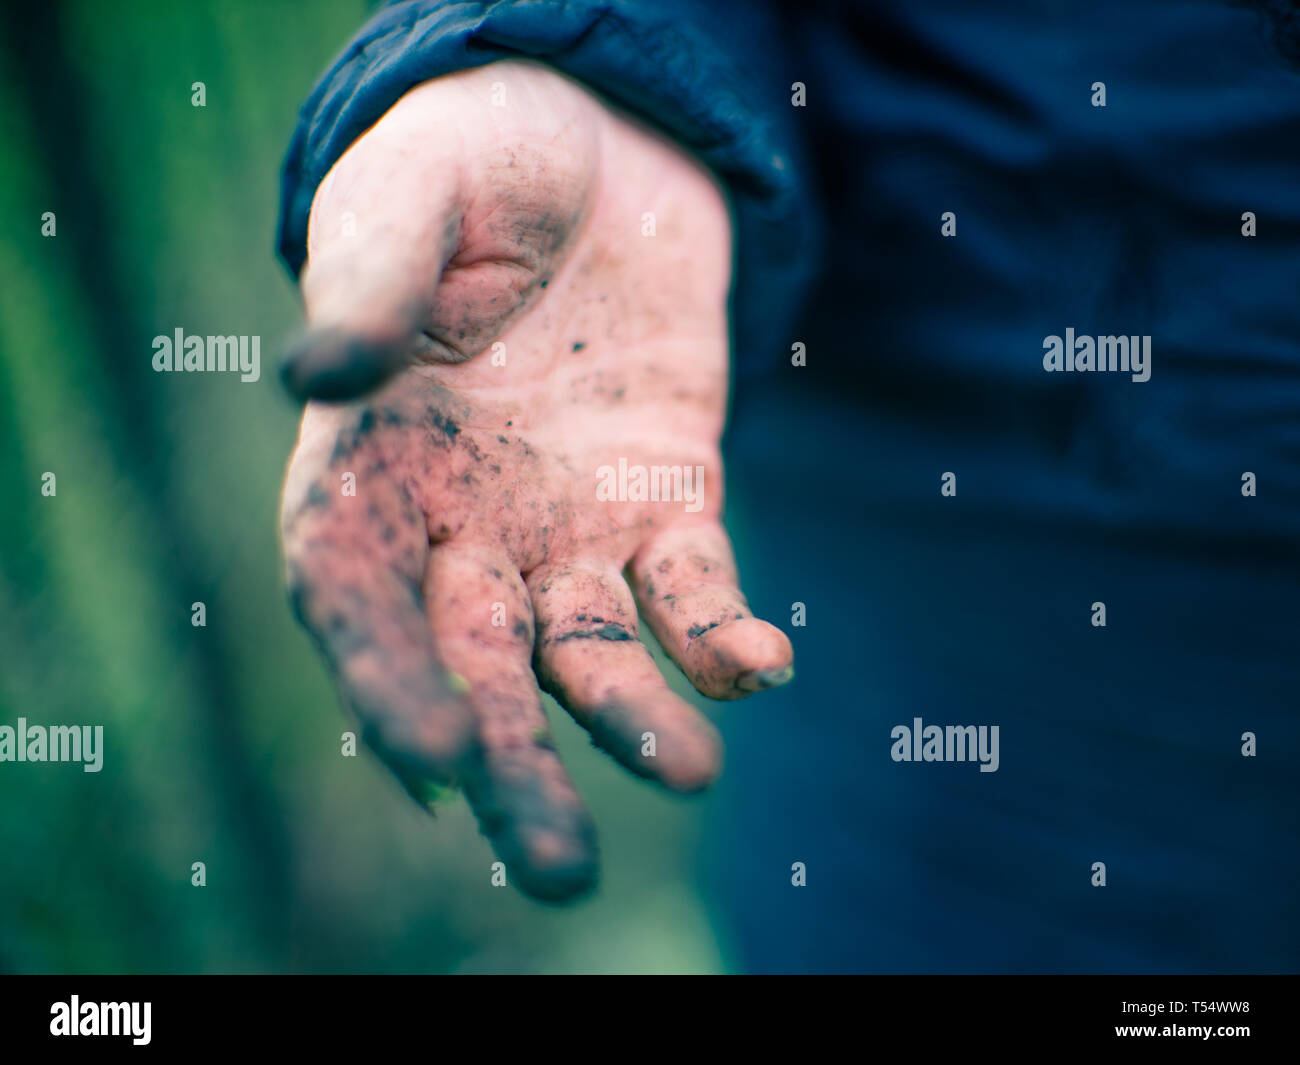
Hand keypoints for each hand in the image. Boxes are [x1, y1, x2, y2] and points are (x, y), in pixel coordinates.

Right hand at [279, 60, 793, 901]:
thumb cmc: (470, 166)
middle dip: (511, 768)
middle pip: (473, 669)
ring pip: (590, 656)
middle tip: (556, 870)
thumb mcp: (407, 196)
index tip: (432, 754)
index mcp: (367, 472)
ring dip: (635, 721)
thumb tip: (318, 372)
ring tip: (688, 770)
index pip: (354, 602)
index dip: (384, 681)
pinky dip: (725, 636)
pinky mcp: (667, 504)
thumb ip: (366, 282)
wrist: (594, 149)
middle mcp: (461, 529)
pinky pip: (694, 589)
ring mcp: (567, 528)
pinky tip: (763, 664)